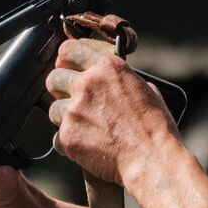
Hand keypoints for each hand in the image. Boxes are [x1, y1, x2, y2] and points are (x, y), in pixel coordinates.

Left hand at [47, 38, 176, 183]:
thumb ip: (124, 81)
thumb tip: (119, 82)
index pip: (69, 49)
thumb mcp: (145, 90)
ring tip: (87, 130)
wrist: (151, 158)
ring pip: (53, 109)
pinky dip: (68, 144)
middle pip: (54, 78)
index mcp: (107, 67)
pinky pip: (57, 138)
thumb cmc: (154, 128)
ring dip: (65, 119)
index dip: (64, 60)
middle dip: (60, 90)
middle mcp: (87, 84)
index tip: (66, 67)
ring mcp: (74, 109)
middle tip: (73, 103)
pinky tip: (87, 147)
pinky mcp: (67, 134)